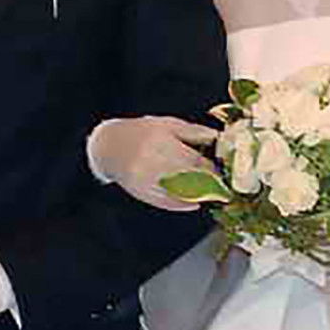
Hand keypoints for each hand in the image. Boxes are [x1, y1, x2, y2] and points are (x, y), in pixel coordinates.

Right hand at [88, 114, 220, 210]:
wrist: (110, 146)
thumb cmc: (142, 133)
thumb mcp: (167, 124)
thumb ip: (192, 131)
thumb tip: (217, 137)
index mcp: (161, 143)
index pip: (194, 160)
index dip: (211, 167)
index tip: (220, 169)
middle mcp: (152, 163)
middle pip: (189, 179)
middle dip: (208, 183)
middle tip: (219, 184)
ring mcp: (146, 180)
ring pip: (179, 194)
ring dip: (198, 196)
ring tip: (209, 193)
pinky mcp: (141, 193)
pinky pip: (166, 203)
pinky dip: (183, 205)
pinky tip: (194, 203)